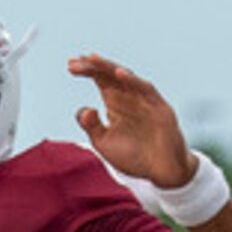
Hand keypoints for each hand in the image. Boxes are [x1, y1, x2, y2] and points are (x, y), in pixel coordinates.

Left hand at [70, 54, 191, 189]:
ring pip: (127, 78)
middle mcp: (130, 97)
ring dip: (109, 68)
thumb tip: (86, 109)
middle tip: (75, 62)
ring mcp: (145, 101)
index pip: (101, 80)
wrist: (161, 172)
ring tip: (93, 59)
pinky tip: (119, 74)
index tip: (70, 66)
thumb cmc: (134, 157)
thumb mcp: (105, 143)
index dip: (87, 71)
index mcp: (116, 103)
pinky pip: (146, 90)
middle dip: (93, 67)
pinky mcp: (159, 108)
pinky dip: (133, 81)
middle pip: (110, 75)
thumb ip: (92, 127)